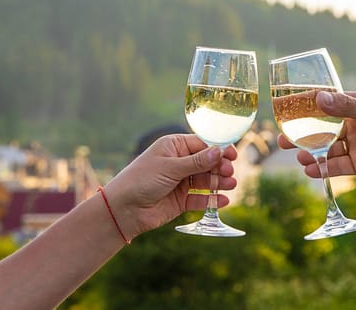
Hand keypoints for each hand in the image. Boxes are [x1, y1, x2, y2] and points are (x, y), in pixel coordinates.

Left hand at [104, 134, 236, 236]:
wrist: (123, 210)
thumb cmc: (141, 180)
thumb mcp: (170, 168)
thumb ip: (196, 162)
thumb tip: (219, 151)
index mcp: (174, 147)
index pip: (202, 144)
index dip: (218, 149)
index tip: (232, 154)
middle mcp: (179, 163)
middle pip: (207, 163)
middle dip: (220, 167)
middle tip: (229, 173)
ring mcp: (181, 182)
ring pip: (206, 180)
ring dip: (218, 183)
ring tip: (230, 185)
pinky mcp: (181, 200)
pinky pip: (200, 199)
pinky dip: (212, 200)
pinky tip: (222, 200)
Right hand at [278, 91, 355, 184]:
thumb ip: (346, 107)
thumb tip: (319, 98)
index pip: (329, 104)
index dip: (308, 108)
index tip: (289, 111)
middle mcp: (355, 124)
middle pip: (323, 129)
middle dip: (303, 135)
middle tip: (283, 140)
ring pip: (327, 149)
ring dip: (311, 153)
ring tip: (299, 157)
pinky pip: (335, 166)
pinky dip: (322, 169)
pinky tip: (310, 170)